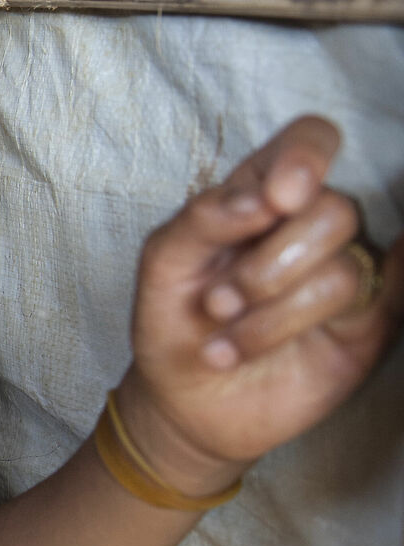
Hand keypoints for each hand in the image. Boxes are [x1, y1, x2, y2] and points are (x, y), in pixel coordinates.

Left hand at [122, 115, 401, 486]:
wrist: (185, 404)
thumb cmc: (173, 322)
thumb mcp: (164, 265)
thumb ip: (202, 219)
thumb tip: (264, 199)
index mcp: (261, 195)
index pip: (309, 141)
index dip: (306, 156)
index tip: (278, 199)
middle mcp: (308, 227)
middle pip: (334, 210)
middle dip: (269, 265)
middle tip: (218, 304)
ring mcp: (340, 274)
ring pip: (341, 272)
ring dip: (274, 316)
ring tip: (227, 345)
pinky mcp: (365, 326)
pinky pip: (394, 297)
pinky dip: (380, 297)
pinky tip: (332, 329)